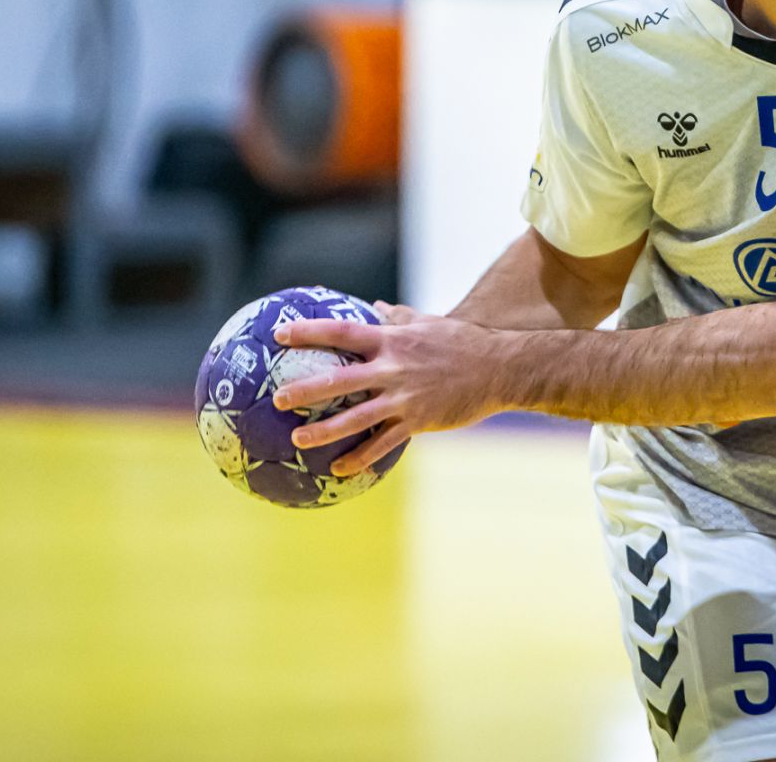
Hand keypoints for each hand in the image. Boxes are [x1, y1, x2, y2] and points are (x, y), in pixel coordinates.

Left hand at [271, 302, 503, 476]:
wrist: (499, 368)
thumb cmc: (462, 342)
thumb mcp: (427, 323)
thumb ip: (397, 316)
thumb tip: (373, 306)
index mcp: (392, 339)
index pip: (341, 332)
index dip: (308, 332)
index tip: (279, 335)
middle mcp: (393, 368)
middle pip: (339, 379)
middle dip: (305, 389)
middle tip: (276, 397)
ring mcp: (404, 397)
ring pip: (356, 417)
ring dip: (323, 431)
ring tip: (296, 441)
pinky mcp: (418, 421)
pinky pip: (383, 444)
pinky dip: (360, 457)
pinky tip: (339, 469)